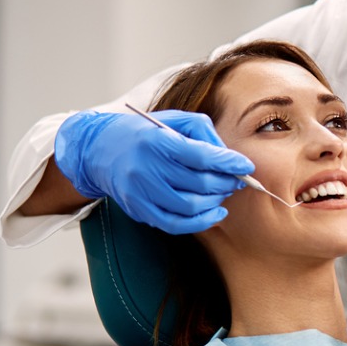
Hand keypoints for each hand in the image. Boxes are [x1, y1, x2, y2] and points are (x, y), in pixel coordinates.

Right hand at [54, 110, 253, 233]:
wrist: (100, 149)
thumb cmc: (145, 133)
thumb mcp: (173, 120)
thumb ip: (204, 132)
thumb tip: (229, 156)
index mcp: (157, 141)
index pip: (201, 155)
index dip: (228, 163)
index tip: (246, 166)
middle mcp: (146, 168)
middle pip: (199, 183)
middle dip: (226, 183)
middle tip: (237, 180)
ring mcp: (140, 192)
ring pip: (190, 207)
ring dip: (215, 202)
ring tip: (223, 192)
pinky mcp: (138, 210)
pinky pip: (175, 225)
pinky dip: (201, 222)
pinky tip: (216, 213)